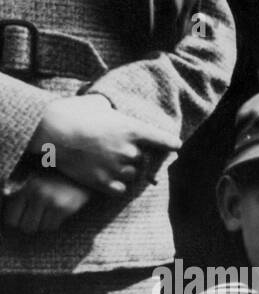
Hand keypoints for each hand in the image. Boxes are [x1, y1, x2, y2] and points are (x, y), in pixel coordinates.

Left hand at [1, 173, 91, 232]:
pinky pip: (52, 227)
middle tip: (33, 218)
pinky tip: (54, 214)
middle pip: (26, 227)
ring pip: (40, 228)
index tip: (20, 217)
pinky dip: (52, 224)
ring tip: (44, 214)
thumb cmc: (49, 180)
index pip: (11, 218)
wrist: (76, 177)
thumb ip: (16, 194)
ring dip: (41, 225)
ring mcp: (52, 203)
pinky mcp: (65, 209)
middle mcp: (38, 195)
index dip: (15, 221)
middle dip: (28, 225)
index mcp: (25, 188)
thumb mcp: (30, 182)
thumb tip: (5, 200)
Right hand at [30, 95, 180, 195]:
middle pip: (144, 160)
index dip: (171, 144)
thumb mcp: (97, 103)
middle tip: (115, 150)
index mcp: (132, 130)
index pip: (164, 141)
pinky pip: (120, 189)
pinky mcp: (105, 183)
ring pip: (132, 175)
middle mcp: (130, 151)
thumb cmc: (71, 112)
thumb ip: (113, 111)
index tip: (176, 147)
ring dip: (124, 171)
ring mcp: (118, 169)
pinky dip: (115, 185)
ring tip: (105, 162)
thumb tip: (114, 111)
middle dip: (134, 156)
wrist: (48, 132)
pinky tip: (104, 177)